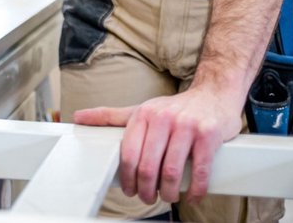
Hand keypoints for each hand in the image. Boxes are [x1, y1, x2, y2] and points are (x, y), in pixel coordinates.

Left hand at [73, 87, 241, 205]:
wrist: (214, 95)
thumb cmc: (174, 109)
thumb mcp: (141, 109)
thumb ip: (111, 116)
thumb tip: (79, 117)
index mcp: (144, 115)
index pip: (128, 152)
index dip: (127, 177)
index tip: (129, 189)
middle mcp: (163, 118)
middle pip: (148, 165)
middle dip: (146, 189)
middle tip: (148, 198)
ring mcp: (187, 126)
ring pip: (172, 171)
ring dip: (169, 193)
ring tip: (168, 197)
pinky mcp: (208, 135)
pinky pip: (199, 171)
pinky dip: (195, 190)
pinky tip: (191, 195)